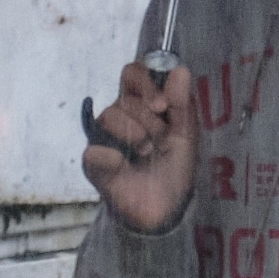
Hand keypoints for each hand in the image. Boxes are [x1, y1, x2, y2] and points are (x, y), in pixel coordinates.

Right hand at [79, 61, 199, 230]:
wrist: (165, 207)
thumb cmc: (174, 168)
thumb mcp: (186, 135)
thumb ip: (182, 104)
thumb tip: (180, 70)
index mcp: (142, 106)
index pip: (132, 74)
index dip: (145, 84)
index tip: (162, 106)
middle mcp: (119, 116)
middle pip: (125, 98)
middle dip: (150, 120)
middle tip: (160, 140)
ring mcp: (103, 137)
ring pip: (110, 115)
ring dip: (137, 136)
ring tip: (146, 154)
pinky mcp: (92, 160)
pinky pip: (96, 148)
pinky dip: (114, 157)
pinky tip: (125, 165)